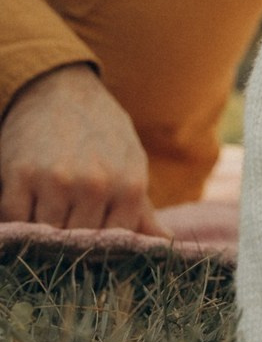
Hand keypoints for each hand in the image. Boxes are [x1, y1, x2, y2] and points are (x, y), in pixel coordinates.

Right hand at [0, 65, 168, 234]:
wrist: (61, 91)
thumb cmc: (103, 134)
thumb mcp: (131, 165)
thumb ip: (143, 211)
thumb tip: (165, 245)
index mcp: (129, 186)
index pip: (113, 243)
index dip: (100, 250)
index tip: (90, 249)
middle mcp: (95, 185)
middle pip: (78, 243)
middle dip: (70, 246)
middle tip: (65, 237)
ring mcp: (56, 181)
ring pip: (45, 235)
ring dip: (42, 235)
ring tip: (48, 220)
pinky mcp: (19, 175)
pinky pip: (15, 220)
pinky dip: (18, 223)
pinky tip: (28, 209)